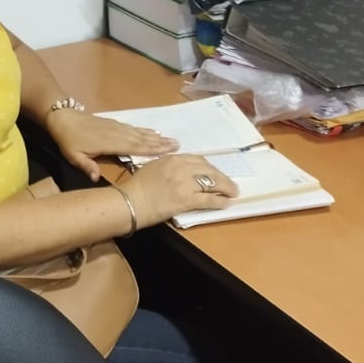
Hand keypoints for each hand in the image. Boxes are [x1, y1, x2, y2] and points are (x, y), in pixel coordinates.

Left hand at [45, 108, 178, 181]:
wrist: (63, 117)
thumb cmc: (68, 140)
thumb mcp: (73, 155)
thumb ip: (86, 166)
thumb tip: (95, 178)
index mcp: (109, 143)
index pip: (134, 148)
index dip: (151, 150)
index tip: (167, 151)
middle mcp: (117, 134)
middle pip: (141, 139)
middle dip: (160, 143)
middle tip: (177, 145)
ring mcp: (116, 127)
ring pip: (139, 133)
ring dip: (155, 136)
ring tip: (170, 139)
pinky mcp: (114, 124)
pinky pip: (133, 128)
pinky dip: (145, 131)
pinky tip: (152, 132)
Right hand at [117, 154, 237, 227]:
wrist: (130, 202)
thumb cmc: (137, 186)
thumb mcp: (153, 167)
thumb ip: (169, 165)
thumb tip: (183, 169)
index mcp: (172, 158)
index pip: (198, 160)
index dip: (210, 167)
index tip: (215, 173)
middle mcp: (181, 168)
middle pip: (208, 169)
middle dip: (222, 177)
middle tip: (229, 184)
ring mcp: (184, 184)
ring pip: (212, 183)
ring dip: (225, 188)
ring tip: (233, 193)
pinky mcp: (186, 200)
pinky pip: (208, 199)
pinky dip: (219, 201)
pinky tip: (225, 203)